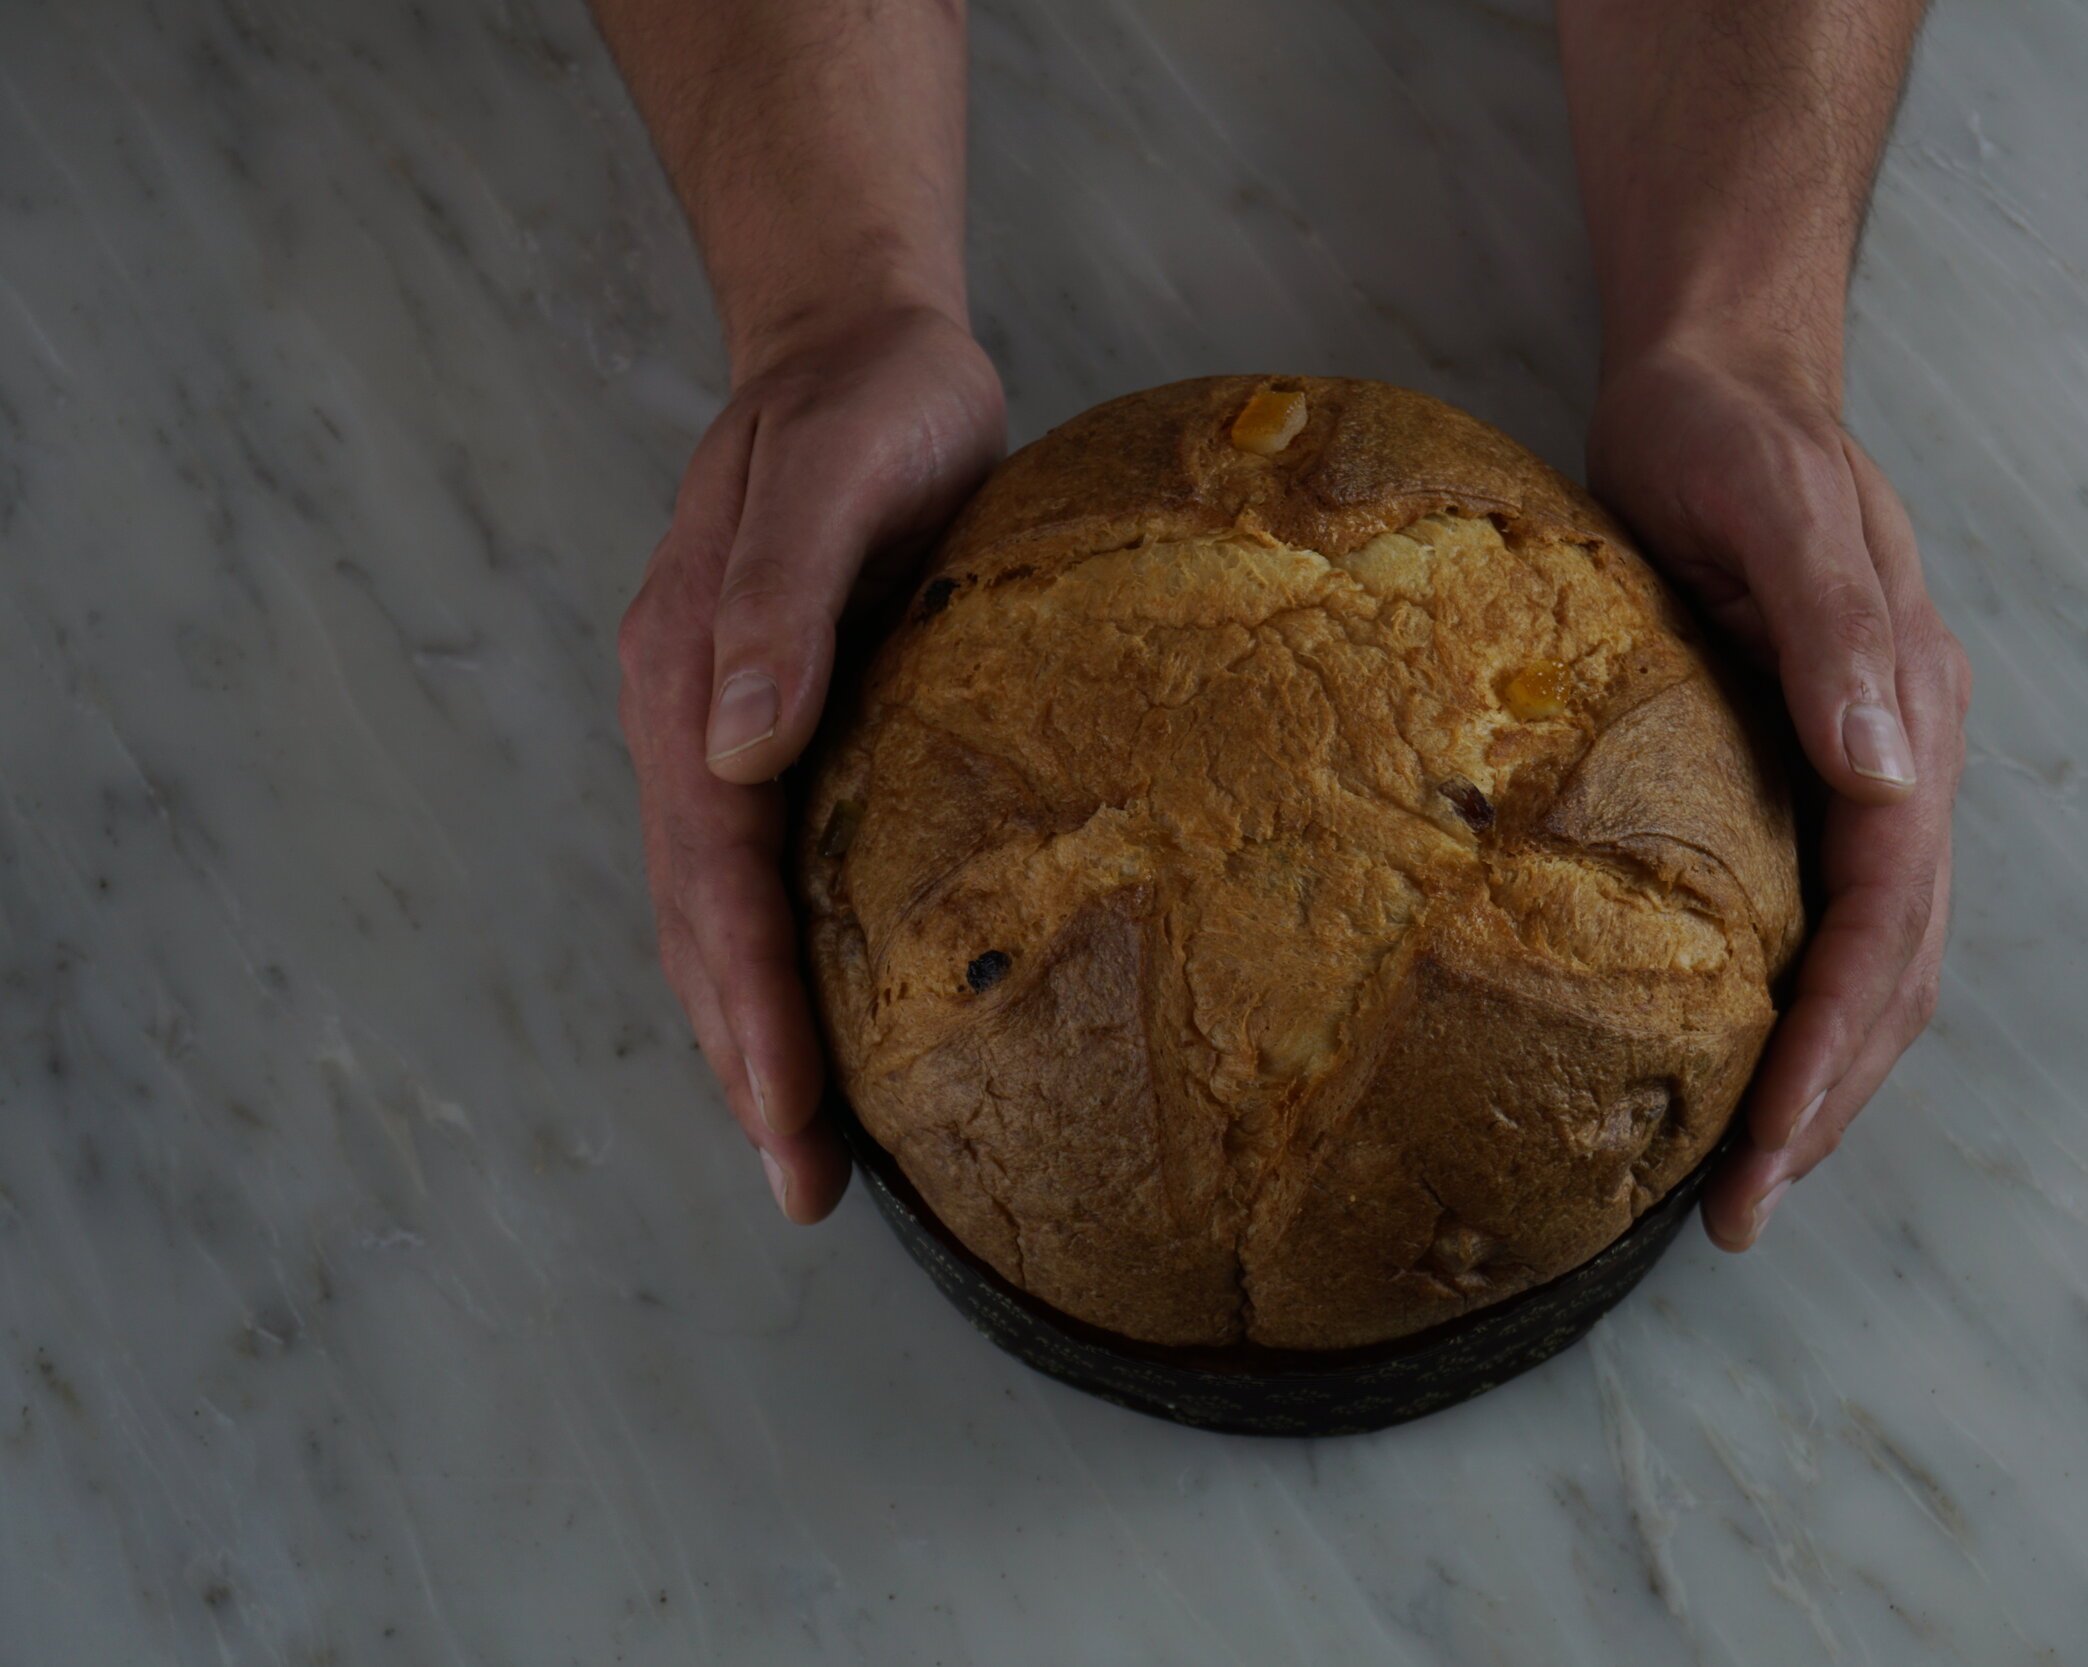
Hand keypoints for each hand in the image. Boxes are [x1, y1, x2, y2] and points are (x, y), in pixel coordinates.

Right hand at [617, 306, 1004, 1220]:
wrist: (858, 346)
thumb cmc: (869, 403)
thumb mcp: (836, 473)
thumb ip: (775, 602)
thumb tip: (733, 746)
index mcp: (687, 679)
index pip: (716, 875)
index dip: (749, 1000)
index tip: (790, 1113)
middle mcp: (689, 725)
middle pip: (702, 926)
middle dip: (748, 1064)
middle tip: (806, 1194)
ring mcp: (725, 735)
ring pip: (722, 918)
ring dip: (754, 1038)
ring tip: (807, 1155)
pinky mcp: (785, 733)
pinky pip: (768, 874)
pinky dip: (781, 966)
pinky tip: (831, 1028)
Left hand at [1587, 335, 1970, 1251]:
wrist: (1714, 372)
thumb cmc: (1726, 430)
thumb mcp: (1774, 502)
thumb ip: (1838, 629)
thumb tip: (1885, 775)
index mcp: (1904, 716)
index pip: (1884, 924)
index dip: (1829, 1048)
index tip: (1763, 1155)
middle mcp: (1896, 758)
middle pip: (1891, 969)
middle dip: (1823, 1099)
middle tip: (1737, 1215)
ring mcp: (1857, 765)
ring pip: (1869, 958)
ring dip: (1818, 1071)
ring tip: (1743, 1174)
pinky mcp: (1796, 762)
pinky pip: (1818, 911)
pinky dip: (1789, 999)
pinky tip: (1728, 1049)